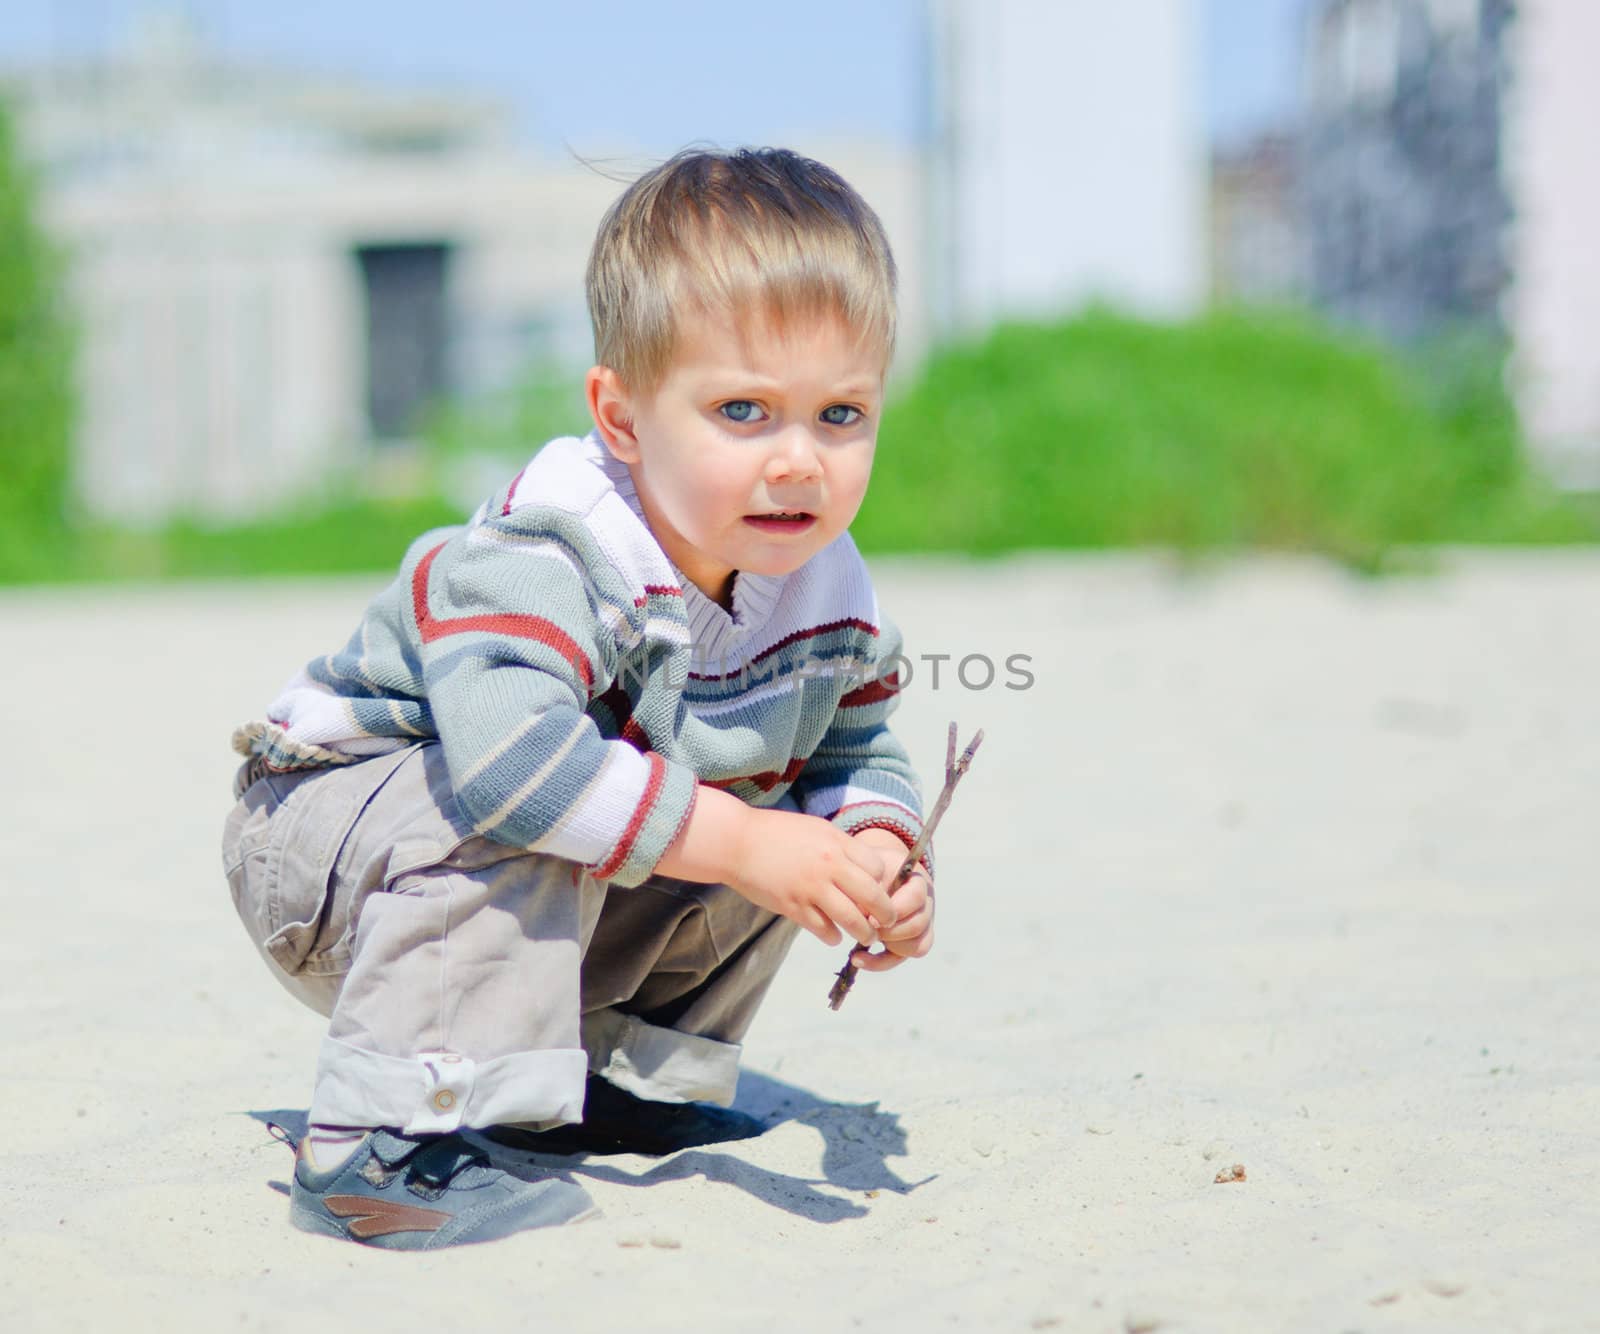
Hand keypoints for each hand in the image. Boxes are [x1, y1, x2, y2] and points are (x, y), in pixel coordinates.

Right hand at [725, 807, 898, 947]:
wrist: (736, 842)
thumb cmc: (775, 832)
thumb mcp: (815, 829)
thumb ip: (839, 846)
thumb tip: (862, 866)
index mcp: (836, 843)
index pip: (878, 868)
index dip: (882, 882)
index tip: (880, 891)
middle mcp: (829, 865)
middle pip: (873, 896)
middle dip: (886, 914)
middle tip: (888, 922)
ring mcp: (811, 888)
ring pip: (852, 919)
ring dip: (863, 933)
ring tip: (866, 937)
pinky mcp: (793, 906)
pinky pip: (823, 929)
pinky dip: (832, 936)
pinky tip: (833, 936)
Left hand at [845, 827, 933, 973]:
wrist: (876, 874)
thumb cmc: (872, 871)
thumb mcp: (869, 870)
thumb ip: (868, 886)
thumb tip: (864, 915)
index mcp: (918, 883)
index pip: (916, 897)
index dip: (896, 909)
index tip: (872, 916)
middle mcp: (925, 906)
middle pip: (917, 926)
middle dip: (890, 931)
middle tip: (868, 927)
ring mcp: (921, 926)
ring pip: (916, 946)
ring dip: (888, 946)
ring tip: (864, 939)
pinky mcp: (908, 942)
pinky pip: (901, 959)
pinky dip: (879, 962)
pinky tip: (857, 958)